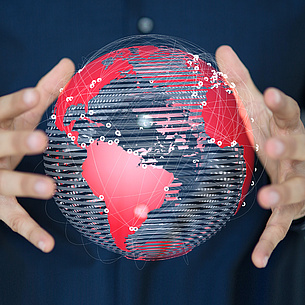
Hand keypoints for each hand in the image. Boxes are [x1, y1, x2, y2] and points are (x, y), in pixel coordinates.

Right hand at [0, 58, 74, 251]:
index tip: (36, 93)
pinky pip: (12, 219)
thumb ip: (43, 91)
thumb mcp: (18, 113)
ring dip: (23, 184)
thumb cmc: (1, 133)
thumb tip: (70, 63)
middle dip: (16, 142)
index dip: (16, 102)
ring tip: (48, 188)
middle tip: (39, 139)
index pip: (1, 110)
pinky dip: (29, 232)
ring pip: (3, 183)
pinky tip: (48, 244)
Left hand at [216, 46, 304, 267]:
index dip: (282, 104)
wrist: (300, 164)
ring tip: (267, 198)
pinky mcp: (292, 209)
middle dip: (288, 148)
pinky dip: (271, 242)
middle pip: (300, 150)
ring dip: (284, 194)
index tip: (270, 92)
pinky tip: (258, 260)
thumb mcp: (258, 109)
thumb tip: (222, 49)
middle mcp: (299, 156)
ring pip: (297, 189)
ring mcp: (299, 184)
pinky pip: (282, 227)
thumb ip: (242, 82)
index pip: (291, 113)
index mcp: (289, 130)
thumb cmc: (276, 134)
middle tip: (273, 145)